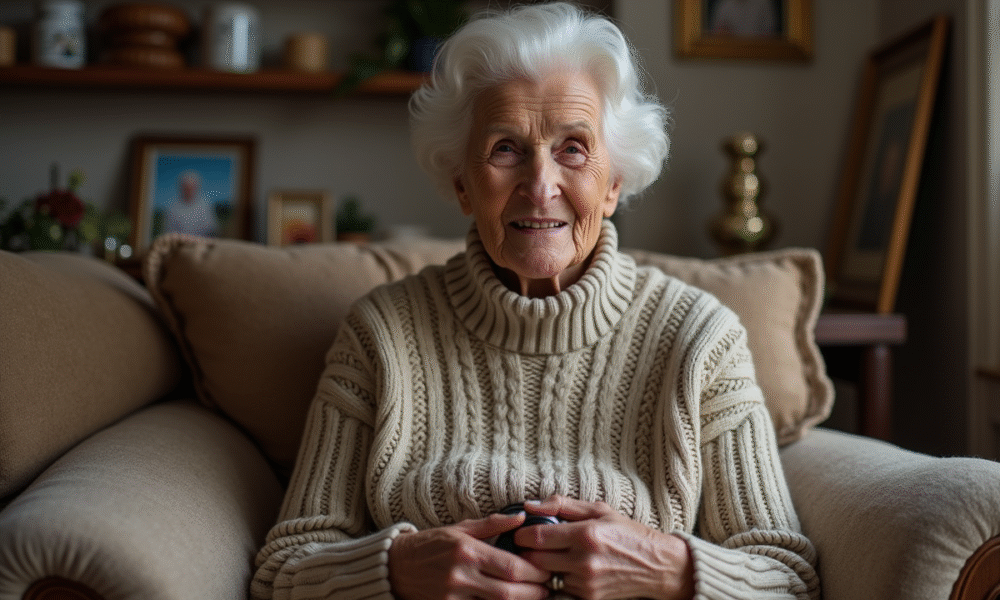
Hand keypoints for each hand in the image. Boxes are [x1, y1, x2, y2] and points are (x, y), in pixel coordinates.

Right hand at [388, 512, 551, 599]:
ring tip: (533, 597)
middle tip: (547, 589)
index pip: (511, 567)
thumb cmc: (431, 544)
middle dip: (534, 593)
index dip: (534, 573)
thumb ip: (492, 524)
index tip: (546, 571)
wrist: (396, 567)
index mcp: (467, 550)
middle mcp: (460, 575)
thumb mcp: (460, 529)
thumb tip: (521, 518)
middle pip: (508, 592)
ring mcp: (453, 595)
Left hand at [516, 496, 694, 599]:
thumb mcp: (599, 510)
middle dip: (527, 552)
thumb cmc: (627, 533)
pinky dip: (557, 580)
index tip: (520, 532)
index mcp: (585, 534)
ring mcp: (586, 583)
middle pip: (535, 559)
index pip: (536, 537)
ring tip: (550, 556)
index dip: (521, 534)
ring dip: (543, 567)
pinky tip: (564, 570)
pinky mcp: (589, 598)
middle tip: (530, 545)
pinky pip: (559, 589)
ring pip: (546, 576)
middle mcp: (584, 560)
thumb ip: (562, 505)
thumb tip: (530, 505)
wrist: (657, 566)